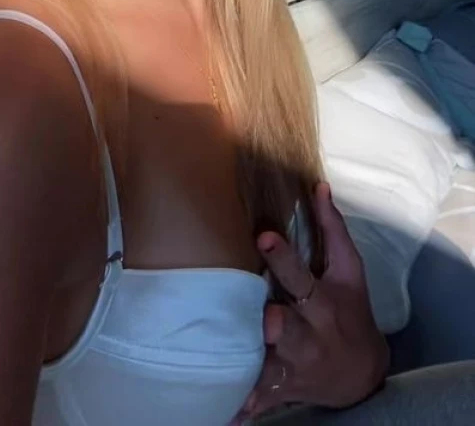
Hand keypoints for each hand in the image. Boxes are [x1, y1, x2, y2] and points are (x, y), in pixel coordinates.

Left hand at [234, 182, 389, 421]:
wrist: (362, 373)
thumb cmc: (351, 310)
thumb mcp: (350, 271)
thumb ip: (332, 229)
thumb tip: (318, 186)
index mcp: (324, 304)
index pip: (303, 277)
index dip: (284, 258)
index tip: (263, 237)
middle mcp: (310, 336)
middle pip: (288, 329)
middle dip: (275, 325)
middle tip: (263, 316)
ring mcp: (295, 366)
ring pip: (271, 367)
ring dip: (254, 366)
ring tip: (229, 367)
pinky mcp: (282, 388)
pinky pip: (261, 399)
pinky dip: (246, 405)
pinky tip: (226, 412)